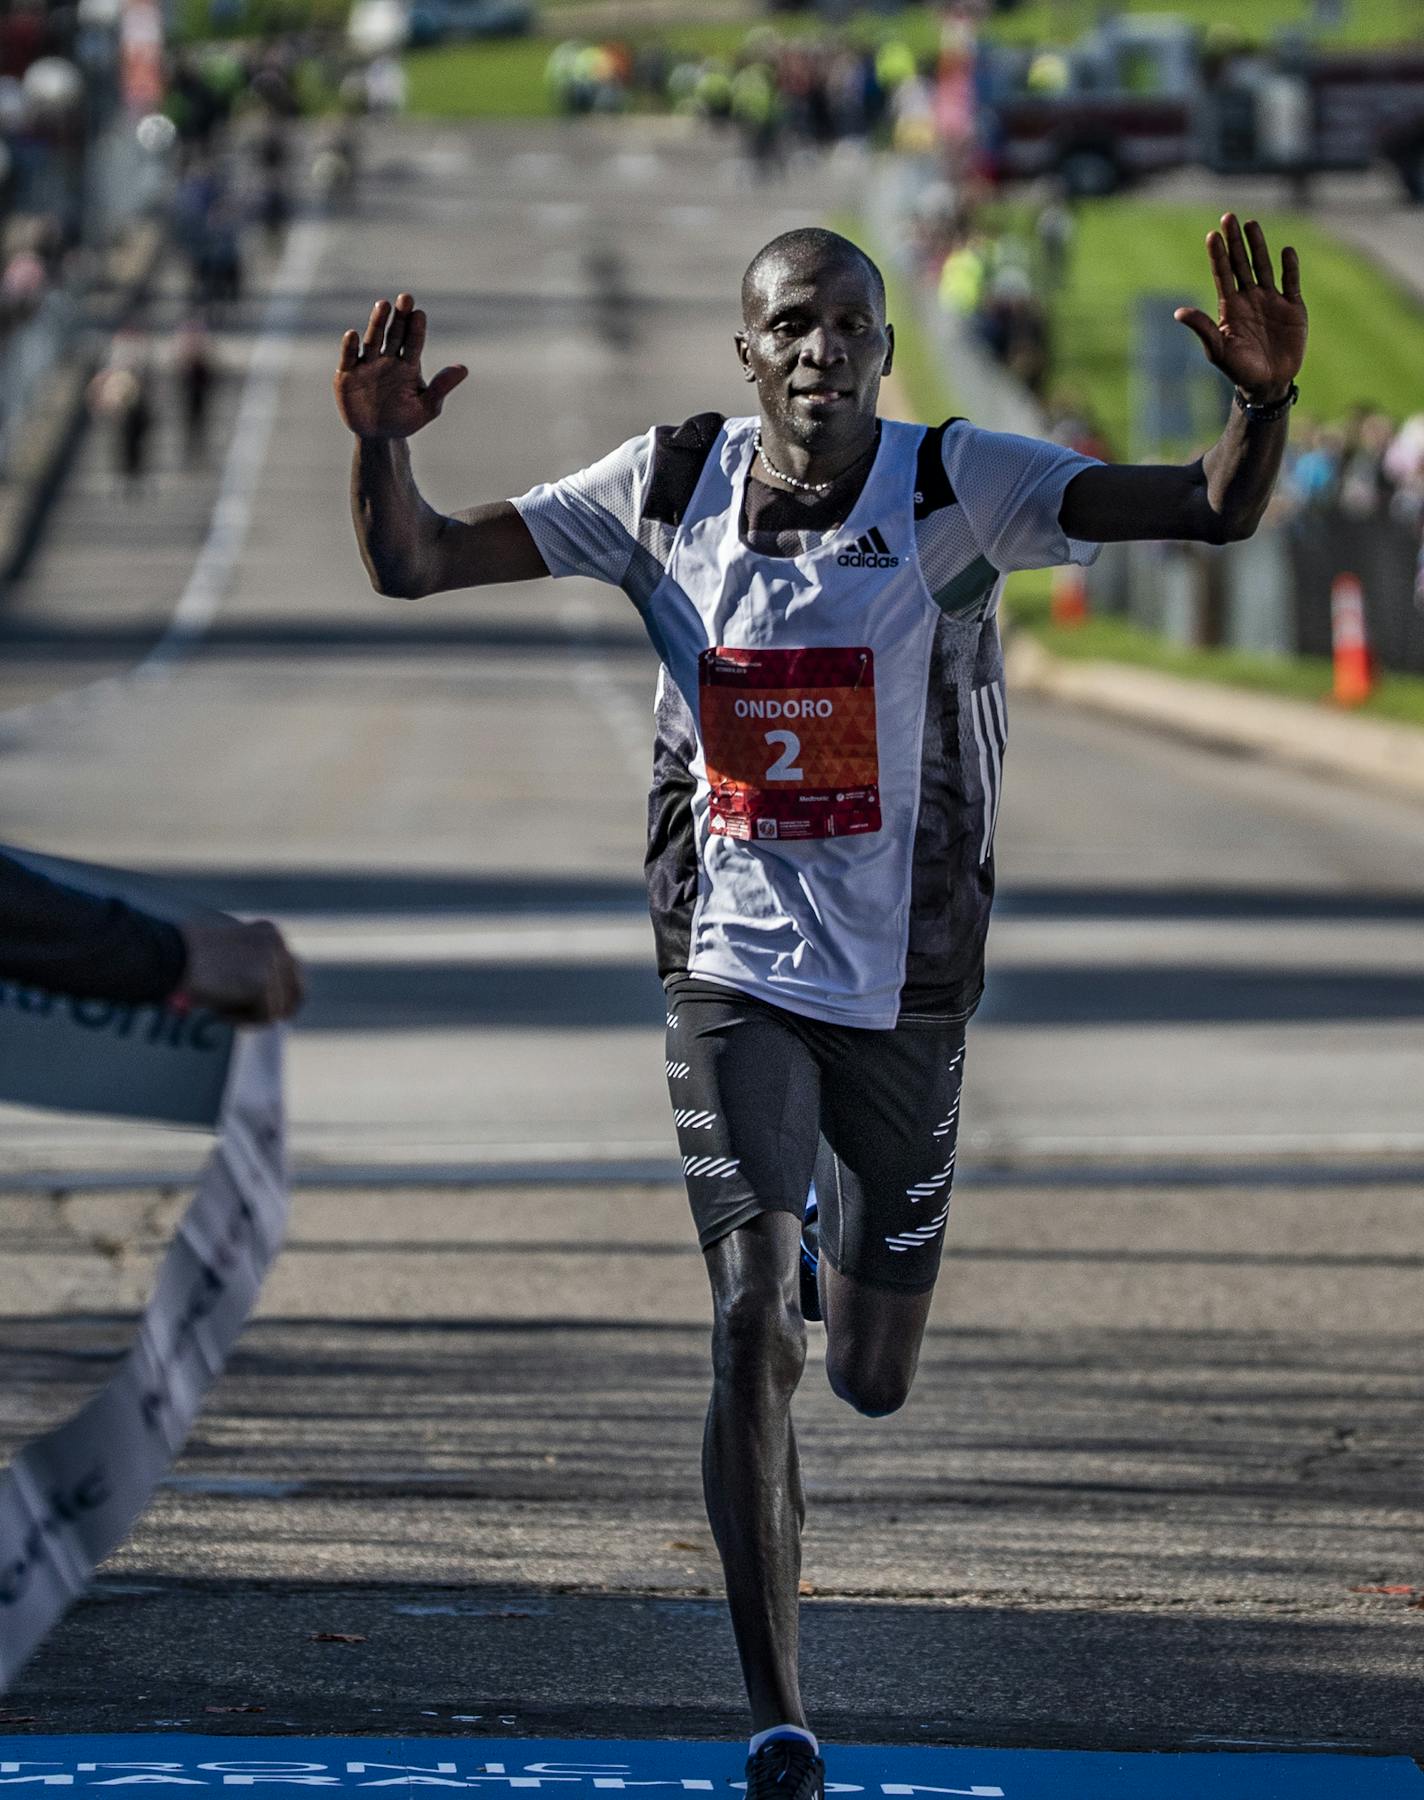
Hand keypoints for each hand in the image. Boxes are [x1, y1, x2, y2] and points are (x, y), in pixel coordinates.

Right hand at [178, 917, 305, 1024]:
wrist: (169, 958)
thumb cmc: (187, 962)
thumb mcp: (229, 960)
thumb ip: (253, 972)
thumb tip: (276, 1005)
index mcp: (270, 933)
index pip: (293, 971)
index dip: (282, 996)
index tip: (270, 1012)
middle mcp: (277, 943)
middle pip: (297, 991)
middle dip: (277, 1010)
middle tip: (253, 1022)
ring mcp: (273, 962)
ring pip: (278, 1008)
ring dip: (250, 1016)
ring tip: (220, 1010)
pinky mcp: (264, 982)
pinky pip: (265, 1017)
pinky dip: (242, 1022)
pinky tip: (219, 1012)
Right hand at [333, 292, 467, 440]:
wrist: (379, 436)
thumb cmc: (405, 420)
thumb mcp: (427, 407)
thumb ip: (441, 388)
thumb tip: (463, 369)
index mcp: (408, 365)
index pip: (413, 342)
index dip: (416, 328)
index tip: (419, 314)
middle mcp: (388, 359)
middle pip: (394, 334)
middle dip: (399, 317)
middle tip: (406, 298)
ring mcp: (367, 364)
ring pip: (373, 339)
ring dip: (377, 323)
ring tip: (383, 305)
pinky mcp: (347, 374)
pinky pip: (349, 357)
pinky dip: (350, 346)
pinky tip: (353, 334)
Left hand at [1174, 214, 1305, 400]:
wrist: (1268, 383)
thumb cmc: (1239, 369)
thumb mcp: (1218, 350)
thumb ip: (1203, 328)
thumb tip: (1179, 312)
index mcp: (1231, 307)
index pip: (1223, 275)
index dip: (1219, 255)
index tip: (1212, 235)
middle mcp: (1250, 298)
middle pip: (1241, 264)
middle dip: (1235, 241)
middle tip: (1228, 217)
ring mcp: (1271, 300)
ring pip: (1264, 267)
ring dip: (1258, 246)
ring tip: (1251, 224)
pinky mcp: (1292, 307)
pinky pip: (1291, 282)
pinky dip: (1290, 267)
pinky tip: (1286, 251)